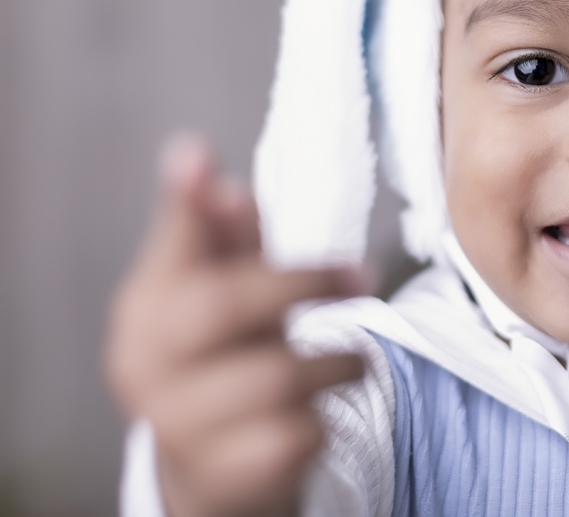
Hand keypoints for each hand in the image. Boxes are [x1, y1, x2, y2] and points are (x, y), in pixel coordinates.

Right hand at [106, 134, 366, 516]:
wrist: (211, 469)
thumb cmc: (225, 357)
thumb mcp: (227, 292)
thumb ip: (229, 239)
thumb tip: (226, 184)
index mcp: (146, 307)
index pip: (168, 245)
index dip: (182, 203)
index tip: (196, 155)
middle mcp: (145, 366)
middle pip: (224, 303)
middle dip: (306, 281)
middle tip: (362, 274)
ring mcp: (178, 425)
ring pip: (278, 373)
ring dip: (337, 359)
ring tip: (352, 357)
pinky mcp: (224, 474)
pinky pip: (299, 431)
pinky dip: (324, 414)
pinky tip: (318, 410)